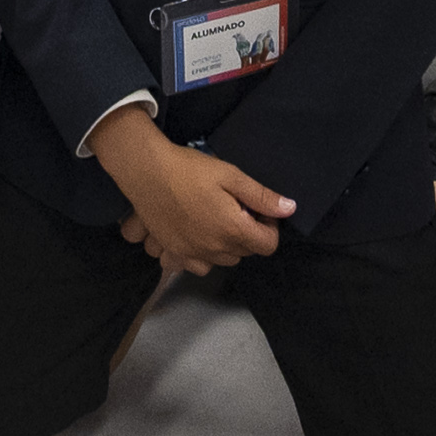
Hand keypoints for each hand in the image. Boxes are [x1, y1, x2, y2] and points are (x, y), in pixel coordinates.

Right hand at [89, 109, 292, 273]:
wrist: (145, 172)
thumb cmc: (190, 169)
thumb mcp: (230, 175)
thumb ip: (261, 196)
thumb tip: (289, 209)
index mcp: (233, 229)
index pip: (268, 245)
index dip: (269, 226)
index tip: (257, 209)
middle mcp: (216, 249)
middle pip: (246, 253)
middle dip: (248, 233)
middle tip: (236, 208)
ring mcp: (193, 254)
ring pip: (225, 261)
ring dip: (228, 245)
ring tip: (217, 220)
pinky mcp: (175, 253)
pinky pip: (199, 266)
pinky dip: (204, 256)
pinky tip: (198, 235)